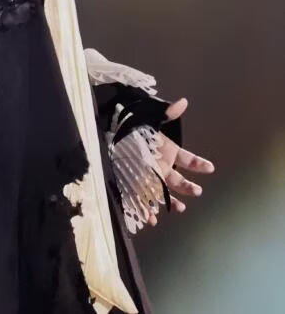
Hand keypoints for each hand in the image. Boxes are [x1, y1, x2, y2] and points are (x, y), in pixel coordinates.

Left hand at [147, 97, 215, 226]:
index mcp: (168, 152)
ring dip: (172, 202)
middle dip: (188, 187)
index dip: (199, 164)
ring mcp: (151, 179)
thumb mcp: (150, 119)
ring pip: (165, 194)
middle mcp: (163, 168)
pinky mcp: (136, 187)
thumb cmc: (135, 128)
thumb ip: (166, 113)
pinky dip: (147, 212)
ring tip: (180, 208)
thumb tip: (183, 102)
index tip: (210, 167)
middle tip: (197, 191)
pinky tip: (150, 219)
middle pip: (179, 181)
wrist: (112, 135)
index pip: (188, 160)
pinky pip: (143, 202)